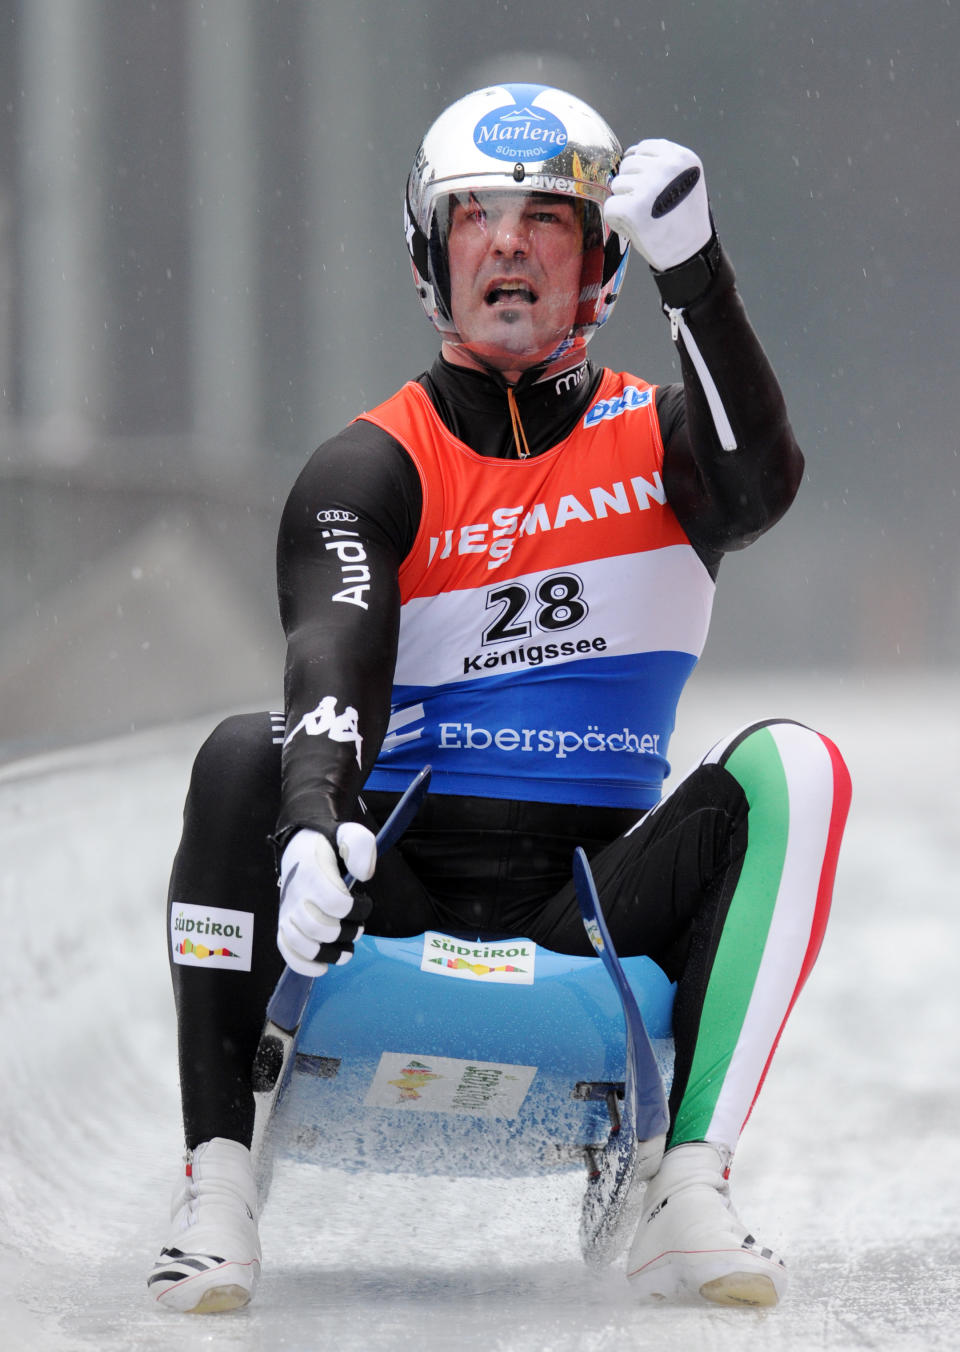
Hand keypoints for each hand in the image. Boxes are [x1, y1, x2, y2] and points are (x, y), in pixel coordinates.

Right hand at [277, 824, 375, 976]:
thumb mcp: (349, 834)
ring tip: (347, 952)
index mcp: (312, 873)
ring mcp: (287, 912)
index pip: (334, 902)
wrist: (300, 848)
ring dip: (328, 954)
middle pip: (319, 927)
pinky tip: (322, 968)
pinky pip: (286, 950)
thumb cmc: (329, 845)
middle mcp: (296, 895)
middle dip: (346, 933)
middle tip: (359, 928)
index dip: (356, 909)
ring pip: (302, 943)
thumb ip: (360, 847)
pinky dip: (303, 965)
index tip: (364, 903)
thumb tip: (364, 875)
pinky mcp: (284, 924)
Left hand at [603, 139, 711, 272]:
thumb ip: (661, 164)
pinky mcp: (632, 208)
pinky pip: (610, 206)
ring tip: (644, 217)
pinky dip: (617, 220)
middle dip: (632, 185)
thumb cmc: (683, 220)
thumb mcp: (684, 180)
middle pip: (628, 164)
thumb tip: (627, 157)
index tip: (650, 188)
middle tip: (649, 206)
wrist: (689, 254)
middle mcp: (666, 167)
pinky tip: (634, 227)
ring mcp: (648, 186)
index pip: (643, 148)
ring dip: (625, 201)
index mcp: (681, 158)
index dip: (640, 169)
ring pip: (617, 184)